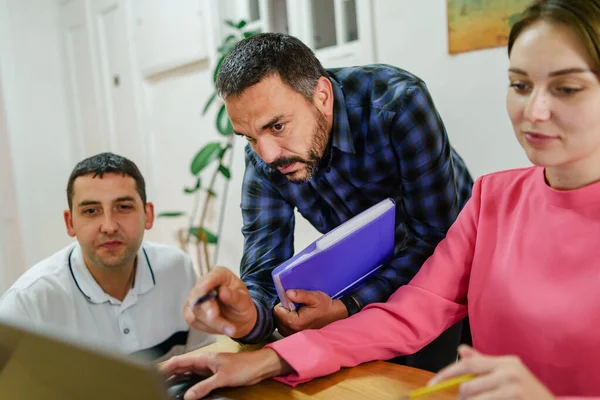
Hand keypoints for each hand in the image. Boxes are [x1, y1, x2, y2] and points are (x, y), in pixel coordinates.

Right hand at [160, 348, 291, 398]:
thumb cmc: (244, 366)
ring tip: (165, 388)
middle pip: (180, 367)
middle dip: (167, 375)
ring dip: (177, 379)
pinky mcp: (213, 375)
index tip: (152, 374)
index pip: (178, 361)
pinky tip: (183, 391)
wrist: (259, 367)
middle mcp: (203, 361)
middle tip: (155, 384)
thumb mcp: (222, 377)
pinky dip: (187, 383)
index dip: (164, 367)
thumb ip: (204, 386)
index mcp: (203, 357)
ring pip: (187, 373)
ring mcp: (208, 368)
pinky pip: (196, 379)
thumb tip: (187, 396)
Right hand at [184, 266, 256, 337]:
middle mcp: (203, 283)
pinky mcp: (190, 312)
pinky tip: (222, 329)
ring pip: (196, 311)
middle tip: (216, 316)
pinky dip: (208, 327)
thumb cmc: (241, 304)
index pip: (212, 276)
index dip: (207, 282)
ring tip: (231, 330)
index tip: (205, 288)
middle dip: (208, 308)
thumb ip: (235, 296)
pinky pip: (193, 320)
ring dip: (213, 322)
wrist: (238, 319)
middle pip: (199, 295)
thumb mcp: (244, 301)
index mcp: (220, 275)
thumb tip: (223, 292)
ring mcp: (194, 298)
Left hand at [273, 289, 347, 336]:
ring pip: (279, 322)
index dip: (282, 303)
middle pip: (276, 317)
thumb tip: (287, 293)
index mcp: (295, 322)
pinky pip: (283, 327)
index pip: (276, 311)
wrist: (335, 315)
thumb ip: (300, 295)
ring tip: (297, 311)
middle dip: (283, 309)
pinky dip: (287, 321)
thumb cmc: (325, 306)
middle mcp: (292, 331)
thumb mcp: (314, 297)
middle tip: (296, 305)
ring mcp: (293, 335)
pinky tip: (297, 317)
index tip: (292, 300)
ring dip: (285, 315)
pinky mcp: (294, 335)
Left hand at [429, 345, 555, 399]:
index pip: (467, 364)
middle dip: (461, 398)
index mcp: (506, 362)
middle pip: (467, 387)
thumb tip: (461, 350)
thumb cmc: (528, 392)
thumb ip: (484, 363)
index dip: (445, 374)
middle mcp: (510, 373)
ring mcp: (513, 390)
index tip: (431, 384)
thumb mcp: (508, 373)